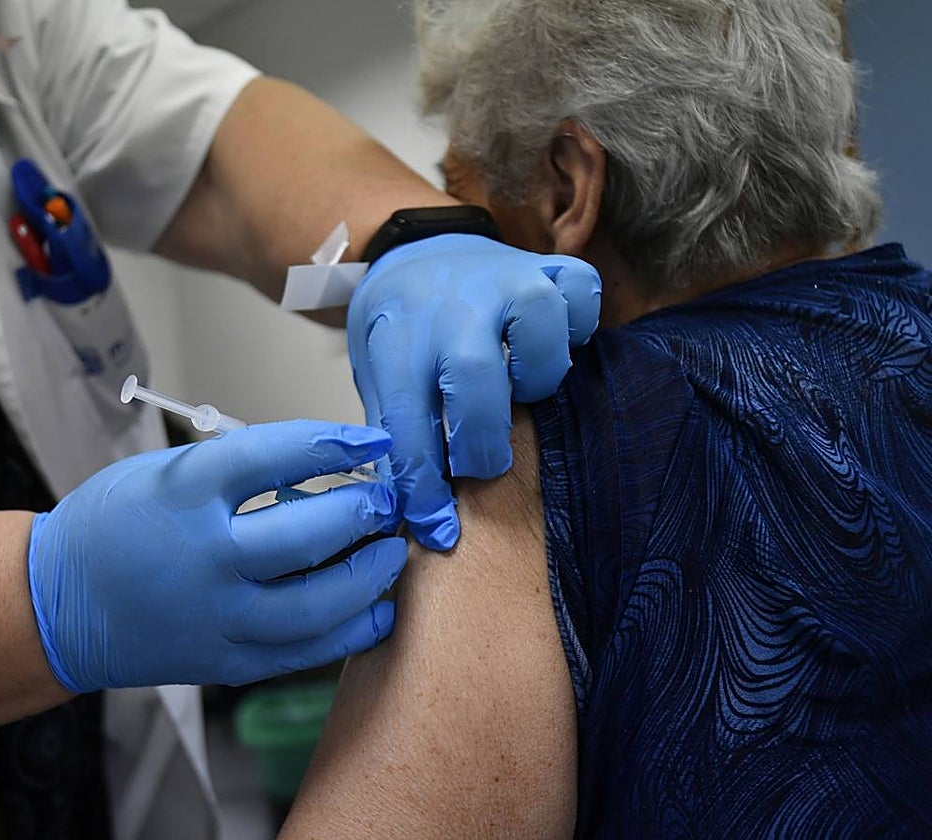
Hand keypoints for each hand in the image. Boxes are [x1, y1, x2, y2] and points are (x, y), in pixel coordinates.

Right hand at [27, 420, 404, 690]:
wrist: (57, 606)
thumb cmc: (111, 526)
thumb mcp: (163, 473)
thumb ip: (236, 470)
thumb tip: (320, 465)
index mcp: (182, 495)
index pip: (275, 456)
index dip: (335, 443)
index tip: (374, 439)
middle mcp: (202, 559)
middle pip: (308, 534)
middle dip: (364, 512)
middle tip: (387, 500)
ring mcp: (214, 617)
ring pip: (316, 604)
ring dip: (369, 575)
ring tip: (390, 553)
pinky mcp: (223, 662)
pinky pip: (301, 653)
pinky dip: (349, 632)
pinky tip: (377, 611)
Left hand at [347, 233, 600, 549]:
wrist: (416, 254)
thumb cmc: (402, 331)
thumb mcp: (378, 377)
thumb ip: (400, 436)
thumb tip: (422, 517)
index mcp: (396, 338)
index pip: (406, 421)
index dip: (423, 486)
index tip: (438, 528)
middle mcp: (450, 304)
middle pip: (474, 373)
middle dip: (481, 438)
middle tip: (482, 459)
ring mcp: (502, 278)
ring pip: (540, 325)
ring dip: (537, 374)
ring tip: (519, 387)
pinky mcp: (545, 266)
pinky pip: (582, 292)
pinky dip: (579, 323)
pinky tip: (552, 343)